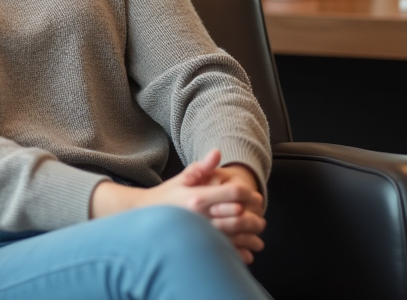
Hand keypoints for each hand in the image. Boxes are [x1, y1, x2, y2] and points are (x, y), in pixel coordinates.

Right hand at [89, 149, 265, 263]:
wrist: (145, 217)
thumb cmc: (167, 196)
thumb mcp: (182, 178)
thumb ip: (202, 167)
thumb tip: (217, 152)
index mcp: (199, 197)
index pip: (234, 192)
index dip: (249, 194)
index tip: (255, 197)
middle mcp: (201, 216)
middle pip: (239, 215)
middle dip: (255, 217)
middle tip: (261, 219)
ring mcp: (200, 233)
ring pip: (236, 236)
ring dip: (251, 238)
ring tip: (258, 239)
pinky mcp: (198, 247)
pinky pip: (224, 252)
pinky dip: (239, 255)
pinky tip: (246, 254)